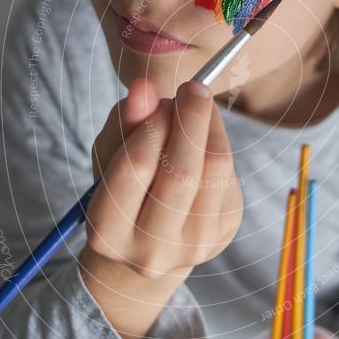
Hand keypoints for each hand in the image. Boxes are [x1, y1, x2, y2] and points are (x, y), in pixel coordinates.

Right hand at [85, 77, 242, 278]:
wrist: (147, 250)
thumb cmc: (122, 195)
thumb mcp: (110, 159)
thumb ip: (124, 123)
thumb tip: (145, 87)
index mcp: (109, 231)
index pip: (136, 166)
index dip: (153, 123)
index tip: (162, 98)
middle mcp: (151, 249)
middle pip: (182, 172)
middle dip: (190, 119)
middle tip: (192, 88)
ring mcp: (193, 246)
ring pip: (214, 171)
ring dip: (210, 128)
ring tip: (198, 108)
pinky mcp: (224, 233)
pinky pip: (229, 177)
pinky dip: (218, 147)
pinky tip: (204, 140)